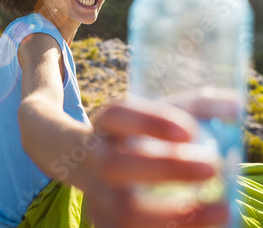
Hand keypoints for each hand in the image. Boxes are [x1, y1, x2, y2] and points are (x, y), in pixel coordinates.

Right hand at [82, 100, 228, 227]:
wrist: (90, 165)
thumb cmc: (137, 136)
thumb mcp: (157, 116)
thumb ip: (196, 108)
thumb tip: (234, 108)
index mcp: (107, 123)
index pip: (118, 115)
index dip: (150, 122)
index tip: (189, 133)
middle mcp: (96, 158)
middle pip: (116, 164)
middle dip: (165, 168)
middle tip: (211, 168)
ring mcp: (97, 195)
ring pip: (122, 211)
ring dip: (173, 213)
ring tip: (220, 210)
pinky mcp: (105, 224)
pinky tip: (203, 225)